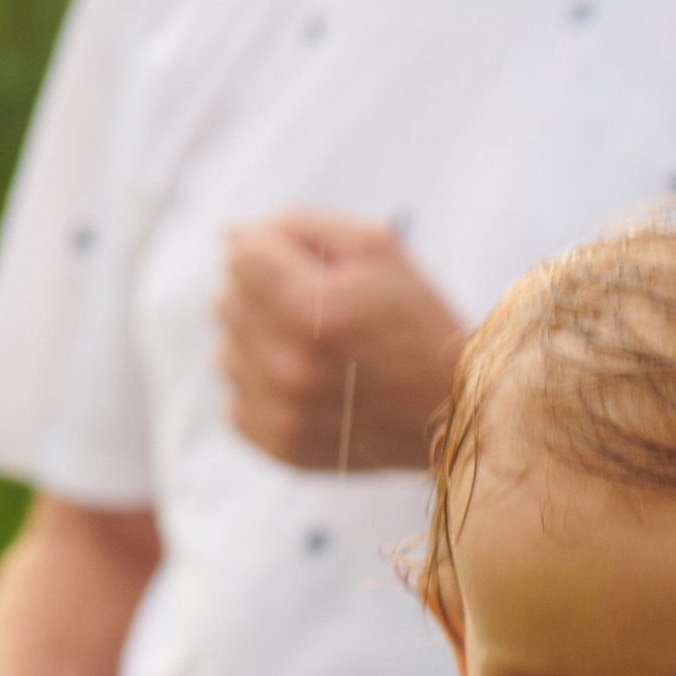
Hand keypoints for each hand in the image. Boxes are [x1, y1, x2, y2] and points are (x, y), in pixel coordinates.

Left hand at [219, 212, 464, 474]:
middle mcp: (288, 368)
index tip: (305, 267)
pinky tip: (303, 388)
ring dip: (259, 345)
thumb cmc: (414, 319)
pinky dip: (261, 392)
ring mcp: (282, 414)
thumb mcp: (375, 248)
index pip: (239, 258)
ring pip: (225, 353)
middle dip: (264, 294)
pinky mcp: (281, 448)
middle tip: (314, 310)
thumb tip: (230, 237)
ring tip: (311, 351)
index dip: (272, 252)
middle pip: (226, 303)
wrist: (450, 408)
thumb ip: (297, 227)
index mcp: (310, 312)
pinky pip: (233, 404)